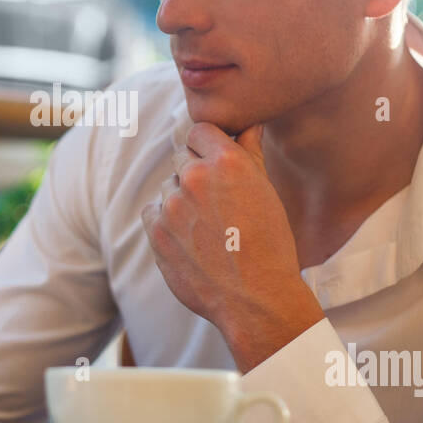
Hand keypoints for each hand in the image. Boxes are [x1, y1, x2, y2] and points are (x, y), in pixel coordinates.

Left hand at [140, 122, 323, 370]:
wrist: (256, 298)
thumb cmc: (270, 244)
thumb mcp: (266, 191)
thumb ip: (250, 151)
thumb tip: (247, 124)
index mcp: (227, 161)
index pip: (200, 131)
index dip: (206, 146)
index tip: (215, 164)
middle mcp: (196, 176)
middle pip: (182, 158)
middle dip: (196, 175)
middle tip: (217, 205)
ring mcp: (173, 204)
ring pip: (168, 187)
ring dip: (181, 200)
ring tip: (208, 229)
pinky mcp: (156, 231)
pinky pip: (152, 211)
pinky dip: (166, 221)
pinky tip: (190, 240)